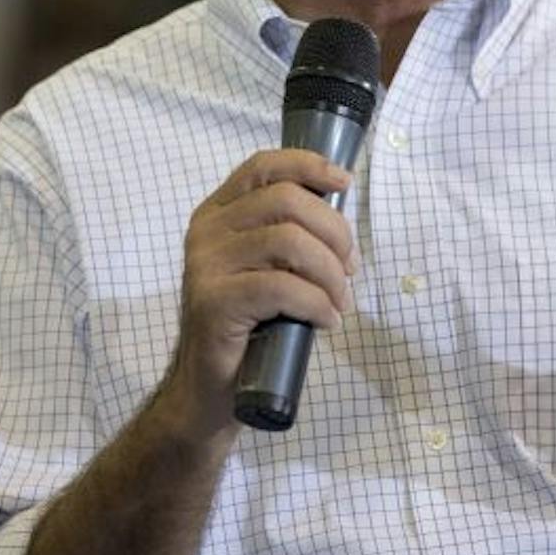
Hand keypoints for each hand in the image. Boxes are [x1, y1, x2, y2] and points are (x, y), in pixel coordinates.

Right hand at [160, 149, 357, 436]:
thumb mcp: (269, 268)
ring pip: (288, 241)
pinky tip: (327, 320)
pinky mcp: (213, 302)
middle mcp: (206, 231)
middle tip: (350, 268)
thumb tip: (342, 222)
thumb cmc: (250, 325)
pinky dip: (317, 302)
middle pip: (286, 200)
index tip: (345, 183)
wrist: (210, 388)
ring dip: (329, 272)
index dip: (308, 165)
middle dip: (333, 231)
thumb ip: (289, 236)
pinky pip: (281, 287)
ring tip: (340, 301)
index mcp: (218, 213)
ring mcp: (205, 265)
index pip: (263, 166)